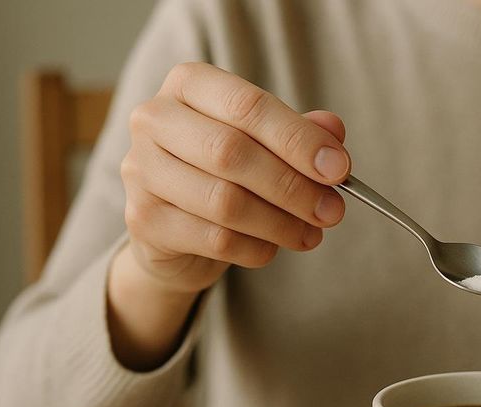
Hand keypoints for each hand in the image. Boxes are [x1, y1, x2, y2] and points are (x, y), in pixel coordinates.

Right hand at [119, 61, 350, 294]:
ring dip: (281, 223)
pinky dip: (256, 248)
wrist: (174, 228)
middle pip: (233, 153)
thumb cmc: (224, 173)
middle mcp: (154, 119)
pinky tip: (273, 248)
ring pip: (225, 202)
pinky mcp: (143, 219)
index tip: (340, 169)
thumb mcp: (265, 145)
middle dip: (293, 186)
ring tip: (311, 233)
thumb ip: (299, 134)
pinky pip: (215, 239)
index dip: (298, 139)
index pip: (248, 106)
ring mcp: (141, 170)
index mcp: (189, 85)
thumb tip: (333, 131)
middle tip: (333, 211)